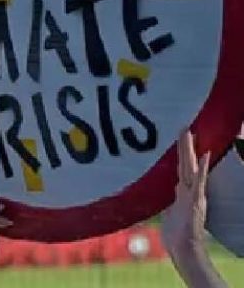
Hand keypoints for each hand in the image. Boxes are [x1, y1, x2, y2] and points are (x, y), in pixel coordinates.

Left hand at [161, 130, 226, 287]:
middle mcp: (189, 190)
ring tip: (190, 132)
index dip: (181, 153)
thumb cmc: (176, 234)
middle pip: (185, 163)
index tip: (180, 136)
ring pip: (191, 167)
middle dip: (184, 145)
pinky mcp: (197, 201)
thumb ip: (171, 201)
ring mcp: (194, 194)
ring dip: (190, 150)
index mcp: (181, 192)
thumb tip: (169, 192)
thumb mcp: (170, 212)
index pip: (181, 168)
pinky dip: (203, 168)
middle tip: (184, 126)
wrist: (183, 249)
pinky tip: (206, 155)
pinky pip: (200, 181)